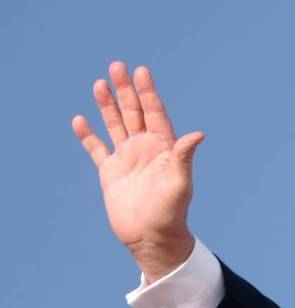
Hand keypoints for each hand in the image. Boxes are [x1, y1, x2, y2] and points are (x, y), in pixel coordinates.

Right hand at [73, 61, 204, 282]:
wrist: (152, 237)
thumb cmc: (172, 212)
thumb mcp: (180, 182)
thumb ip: (184, 157)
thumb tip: (198, 134)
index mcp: (164, 148)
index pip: (155, 113)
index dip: (148, 93)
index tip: (141, 72)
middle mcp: (145, 149)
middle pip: (133, 113)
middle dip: (126, 90)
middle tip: (117, 66)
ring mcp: (127, 159)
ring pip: (115, 125)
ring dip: (107, 105)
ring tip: (100, 83)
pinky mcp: (110, 173)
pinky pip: (97, 149)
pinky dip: (88, 136)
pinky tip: (80, 120)